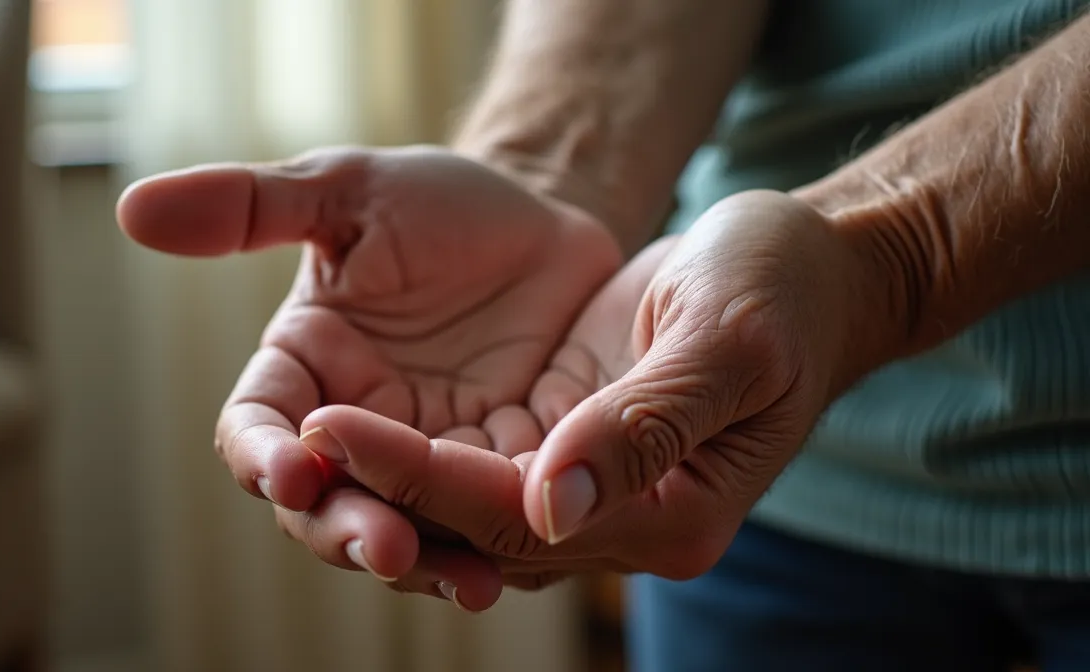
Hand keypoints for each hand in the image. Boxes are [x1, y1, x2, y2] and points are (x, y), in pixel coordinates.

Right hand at [116, 145, 621, 602]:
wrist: (549, 222)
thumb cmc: (439, 205)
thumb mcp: (349, 190)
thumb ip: (249, 206)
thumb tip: (131, 206)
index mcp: (305, 367)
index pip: (258, 426)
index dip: (262, 455)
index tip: (287, 470)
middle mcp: (356, 428)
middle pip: (325, 503)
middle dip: (345, 530)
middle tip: (385, 546)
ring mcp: (429, 459)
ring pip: (407, 530)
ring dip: (425, 562)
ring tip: (466, 581)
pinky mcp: (501, 475)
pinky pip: (490, 522)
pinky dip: (497, 546)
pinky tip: (515, 565)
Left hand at [285, 190, 880, 606]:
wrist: (809, 269)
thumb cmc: (781, 291)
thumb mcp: (726, 339)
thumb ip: (644, 424)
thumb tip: (549, 508)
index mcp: (672, 513)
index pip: (512, 512)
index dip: (417, 475)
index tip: (328, 427)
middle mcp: (629, 524)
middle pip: (478, 529)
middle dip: (382, 490)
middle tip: (290, 444)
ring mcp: (600, 495)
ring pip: (470, 512)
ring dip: (388, 481)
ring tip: (299, 442)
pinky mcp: (576, 452)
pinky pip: (482, 474)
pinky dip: (420, 457)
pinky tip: (356, 430)